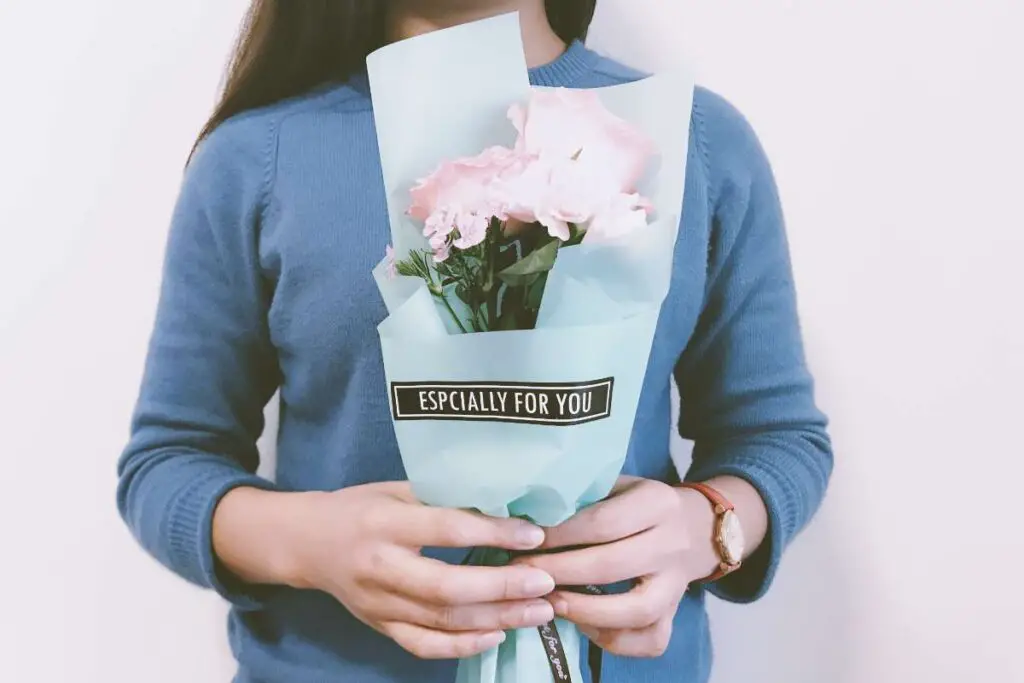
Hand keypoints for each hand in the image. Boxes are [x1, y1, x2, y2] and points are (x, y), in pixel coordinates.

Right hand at [213, 483, 555, 659]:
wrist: (307, 543)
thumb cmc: (361, 506)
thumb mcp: (397, 487)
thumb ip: (442, 496)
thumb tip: (505, 501)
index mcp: (385, 522)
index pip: (446, 529)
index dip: (492, 533)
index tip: (534, 535)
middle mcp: (380, 566)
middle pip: (446, 587)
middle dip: (501, 587)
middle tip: (545, 583)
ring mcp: (378, 604)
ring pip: (442, 621)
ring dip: (496, 619)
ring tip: (539, 611)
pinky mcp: (380, 626)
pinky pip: (424, 645)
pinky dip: (463, 646)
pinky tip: (499, 635)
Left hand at [513, 476, 719, 657]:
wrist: (696, 527)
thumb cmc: (638, 503)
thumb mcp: (617, 485)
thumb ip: (584, 497)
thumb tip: (529, 518)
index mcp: (656, 503)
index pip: (603, 523)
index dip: (560, 536)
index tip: (527, 541)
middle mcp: (671, 544)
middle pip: (612, 566)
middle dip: (560, 572)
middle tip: (522, 574)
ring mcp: (677, 584)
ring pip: (637, 610)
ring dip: (586, 611)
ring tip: (549, 603)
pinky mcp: (676, 614)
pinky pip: (650, 640)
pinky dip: (614, 640)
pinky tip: (583, 625)